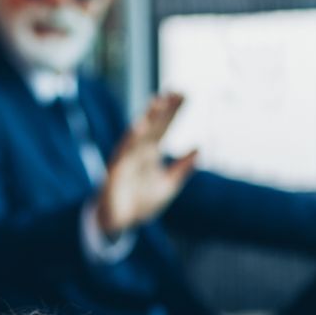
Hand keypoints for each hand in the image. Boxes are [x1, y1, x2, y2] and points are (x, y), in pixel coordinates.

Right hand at [96, 93, 199, 236]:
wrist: (119, 224)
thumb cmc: (141, 202)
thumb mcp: (169, 185)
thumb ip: (183, 167)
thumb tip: (199, 148)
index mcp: (150, 153)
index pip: (164, 127)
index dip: (174, 111)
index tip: (185, 94)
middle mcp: (138, 152)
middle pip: (153, 125)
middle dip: (163, 109)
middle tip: (175, 91)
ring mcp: (127, 160)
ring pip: (138, 135)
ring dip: (147, 118)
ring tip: (158, 102)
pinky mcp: (116, 171)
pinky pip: (124, 153)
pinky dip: (131, 140)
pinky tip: (139, 127)